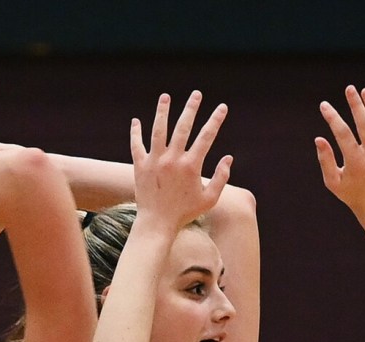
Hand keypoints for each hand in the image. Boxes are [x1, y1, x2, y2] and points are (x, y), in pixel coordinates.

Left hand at [130, 90, 232, 230]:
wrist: (157, 224)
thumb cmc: (185, 213)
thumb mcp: (209, 199)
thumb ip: (221, 178)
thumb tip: (228, 158)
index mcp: (191, 166)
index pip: (206, 137)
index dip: (216, 120)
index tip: (222, 107)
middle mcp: (172, 159)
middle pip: (183, 126)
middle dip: (191, 108)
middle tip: (196, 94)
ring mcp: (155, 161)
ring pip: (158, 130)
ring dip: (162, 111)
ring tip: (165, 97)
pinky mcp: (140, 166)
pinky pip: (136, 145)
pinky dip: (135, 132)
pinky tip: (136, 121)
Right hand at [315, 85, 364, 217]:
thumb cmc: (351, 193)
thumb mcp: (333, 182)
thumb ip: (326, 160)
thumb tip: (319, 138)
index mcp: (355, 164)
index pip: (342, 134)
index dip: (332, 117)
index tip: (324, 106)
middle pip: (364, 124)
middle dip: (356, 104)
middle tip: (349, 89)